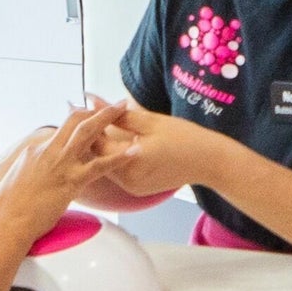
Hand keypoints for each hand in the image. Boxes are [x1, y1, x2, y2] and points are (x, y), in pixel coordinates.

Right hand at [0, 100, 125, 249]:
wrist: (4, 221)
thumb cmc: (8, 209)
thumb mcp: (18, 182)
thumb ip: (33, 173)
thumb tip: (38, 177)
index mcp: (35, 150)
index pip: (60, 130)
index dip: (77, 120)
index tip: (90, 115)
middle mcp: (47, 151)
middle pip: (74, 120)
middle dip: (96, 109)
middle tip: (114, 103)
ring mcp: (60, 164)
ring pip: (87, 132)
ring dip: (107, 117)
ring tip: (124, 107)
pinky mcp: (70, 181)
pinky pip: (99, 165)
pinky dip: (118, 157)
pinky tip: (133, 151)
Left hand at [90, 106, 237, 200]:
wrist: (209, 162)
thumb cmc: (185, 137)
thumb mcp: (150, 121)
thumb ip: (118, 113)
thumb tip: (92, 100)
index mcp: (131, 160)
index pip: (95, 141)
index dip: (87, 123)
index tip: (81, 107)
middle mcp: (128, 179)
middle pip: (97, 156)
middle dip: (91, 135)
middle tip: (86, 115)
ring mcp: (133, 187)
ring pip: (105, 164)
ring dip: (101, 147)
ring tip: (100, 127)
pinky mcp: (138, 190)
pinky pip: (118, 171)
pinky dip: (114, 158)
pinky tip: (115, 142)